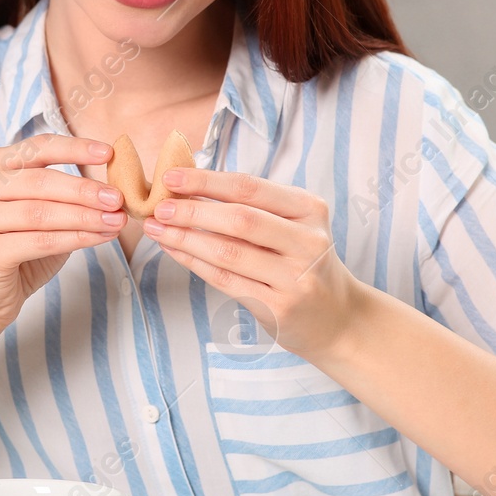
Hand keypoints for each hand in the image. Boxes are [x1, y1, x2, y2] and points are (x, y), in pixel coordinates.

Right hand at [0, 134, 126, 333]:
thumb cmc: (18, 249)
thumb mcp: (43, 214)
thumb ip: (66, 197)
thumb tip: (112, 190)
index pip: (36, 149)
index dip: (73, 149)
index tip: (107, 153)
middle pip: (38, 181)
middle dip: (83, 189)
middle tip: (116, 198)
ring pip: (39, 212)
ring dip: (84, 216)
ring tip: (115, 221)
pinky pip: (39, 241)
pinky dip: (74, 239)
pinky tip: (99, 238)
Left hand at [140, 168, 359, 360]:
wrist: (338, 319)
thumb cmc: (303, 263)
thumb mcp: (293, 226)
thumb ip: (253, 207)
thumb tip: (189, 188)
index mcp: (309, 210)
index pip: (250, 188)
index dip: (206, 181)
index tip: (171, 177)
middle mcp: (308, 242)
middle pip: (239, 219)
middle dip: (192, 211)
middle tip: (158, 206)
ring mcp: (296, 278)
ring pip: (228, 252)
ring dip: (185, 238)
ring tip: (157, 229)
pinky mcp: (279, 308)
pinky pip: (226, 281)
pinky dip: (195, 263)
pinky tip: (175, 251)